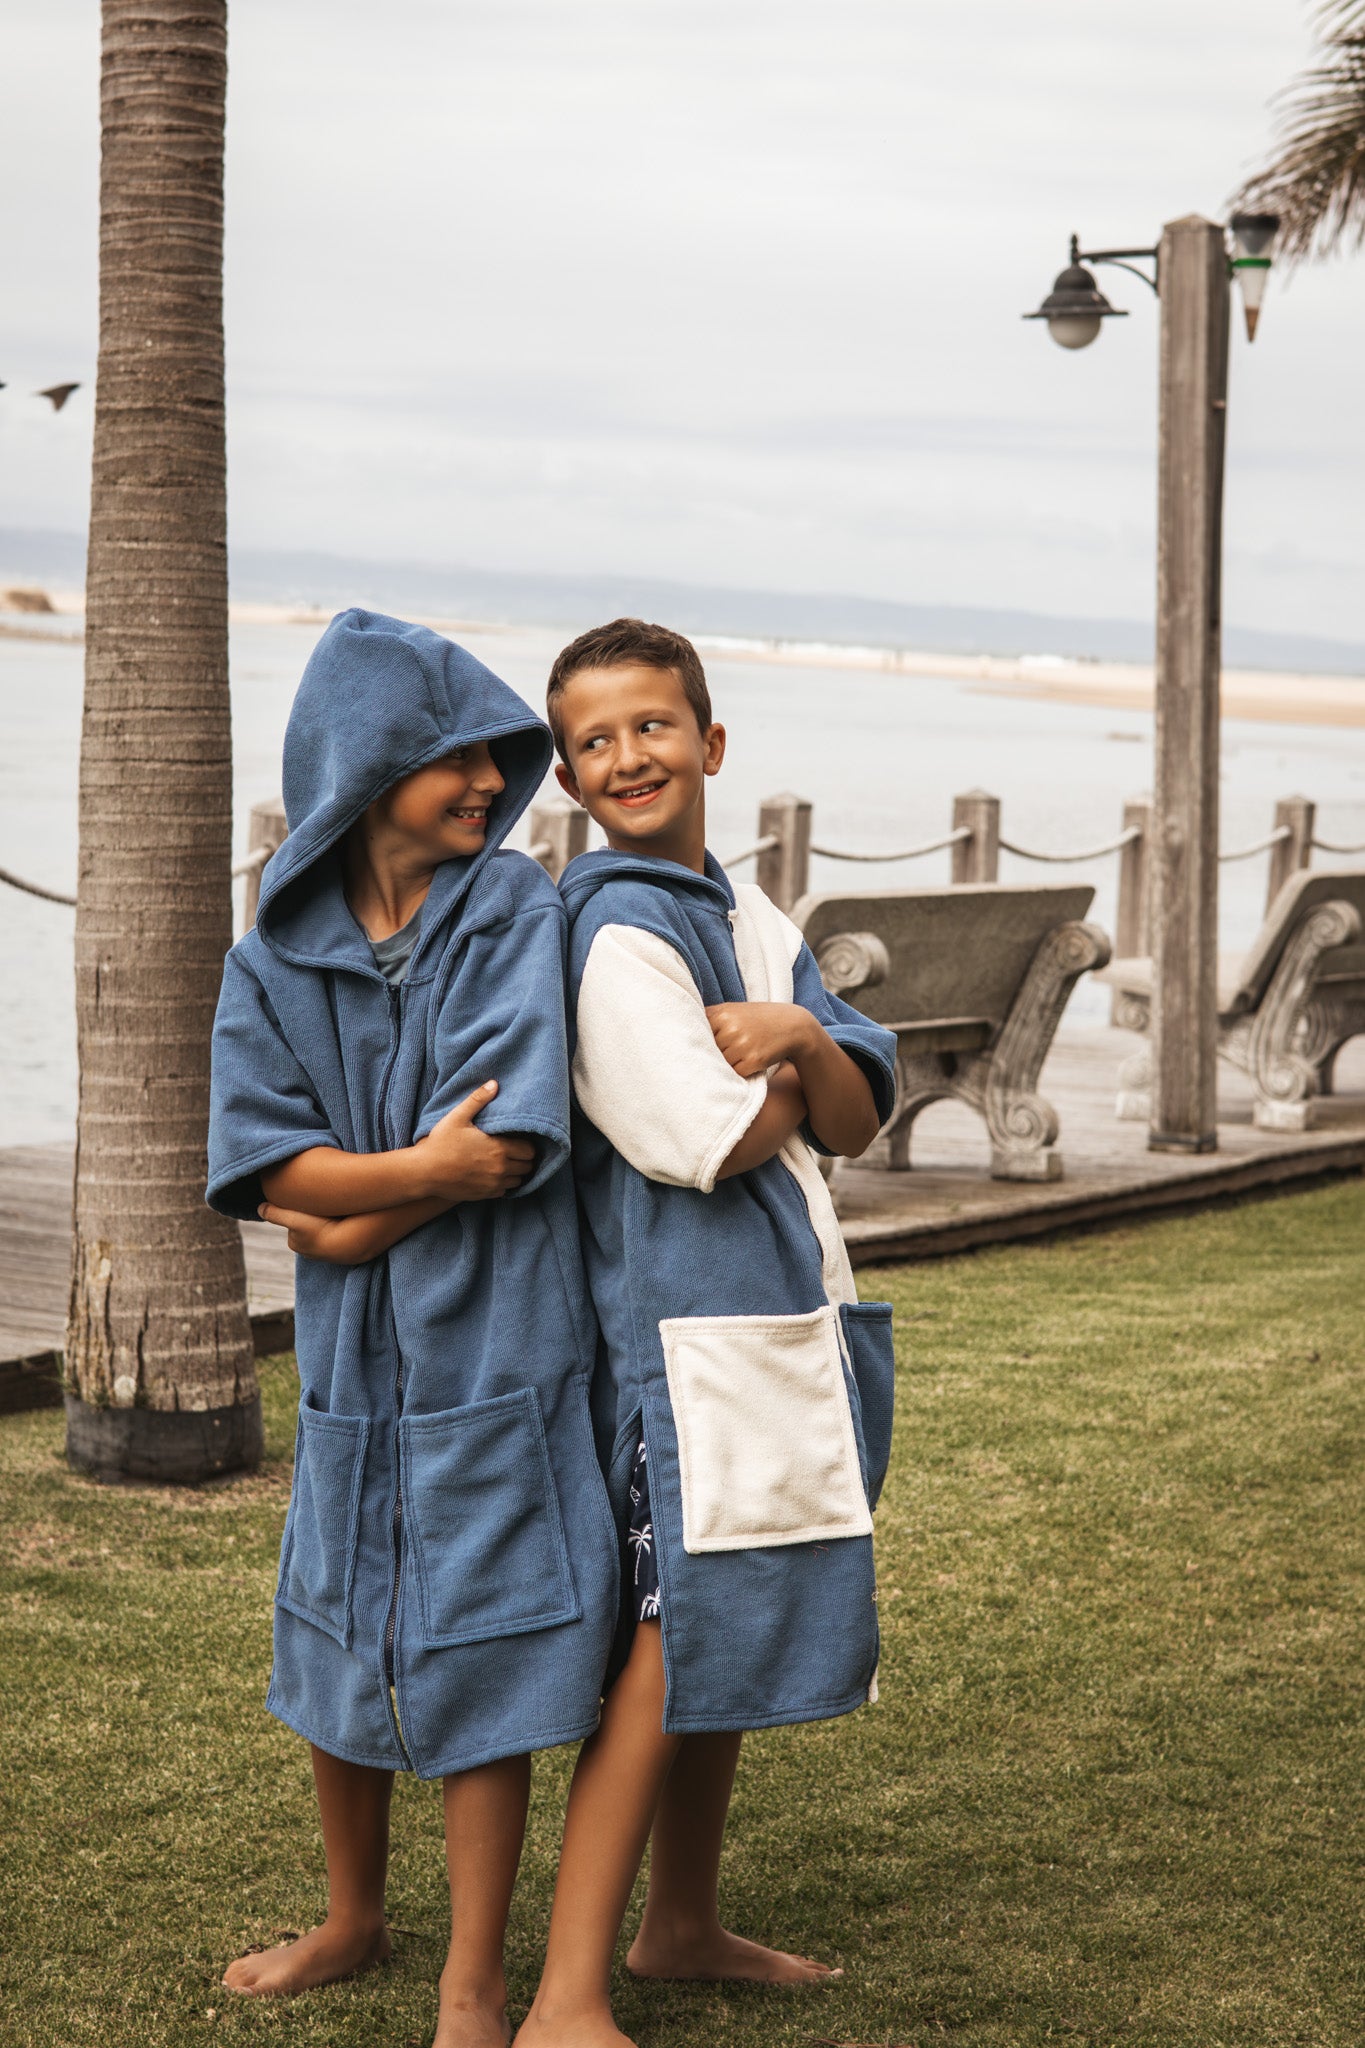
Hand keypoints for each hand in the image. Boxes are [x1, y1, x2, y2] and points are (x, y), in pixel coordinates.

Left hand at [258, 1204, 376, 1263]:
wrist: (347, 1243)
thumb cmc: (319, 1230)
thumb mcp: (293, 1219)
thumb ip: (275, 1214)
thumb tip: (259, 1208)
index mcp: (295, 1243)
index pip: (292, 1222)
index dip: (297, 1210)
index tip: (305, 1203)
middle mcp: (306, 1250)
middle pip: (304, 1225)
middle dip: (308, 1216)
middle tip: (317, 1205)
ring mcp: (322, 1251)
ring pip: (317, 1229)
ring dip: (321, 1221)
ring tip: (329, 1211)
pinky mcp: (337, 1249)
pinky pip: (330, 1234)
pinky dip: (332, 1227)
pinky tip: (339, 1219)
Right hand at [412, 1080, 536, 1199]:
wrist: (424, 1172)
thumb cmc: (440, 1143)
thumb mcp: (458, 1117)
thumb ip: (478, 1100)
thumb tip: (494, 1083)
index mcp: (499, 1149)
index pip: (530, 1151)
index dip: (527, 1144)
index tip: (518, 1140)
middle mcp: (500, 1169)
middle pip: (527, 1166)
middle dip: (524, 1158)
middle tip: (514, 1150)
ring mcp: (493, 1185)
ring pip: (518, 1181)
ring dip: (515, 1172)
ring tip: (506, 1162)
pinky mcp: (484, 1195)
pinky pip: (504, 1191)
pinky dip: (503, 1184)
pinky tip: (494, 1174)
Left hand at [705, 1001, 815, 1079]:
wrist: (792, 1026)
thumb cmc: (757, 1019)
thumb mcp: (732, 1011)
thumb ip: (709, 1019)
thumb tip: (681, 1034)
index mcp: (721, 1014)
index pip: (697, 1034)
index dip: (698, 1043)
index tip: (695, 1047)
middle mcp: (730, 1028)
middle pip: (708, 1052)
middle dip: (714, 1055)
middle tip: (727, 1051)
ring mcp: (741, 1045)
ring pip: (720, 1064)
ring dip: (727, 1064)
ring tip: (741, 1054)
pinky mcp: (753, 1060)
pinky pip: (735, 1073)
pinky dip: (740, 1071)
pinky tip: (750, 1060)